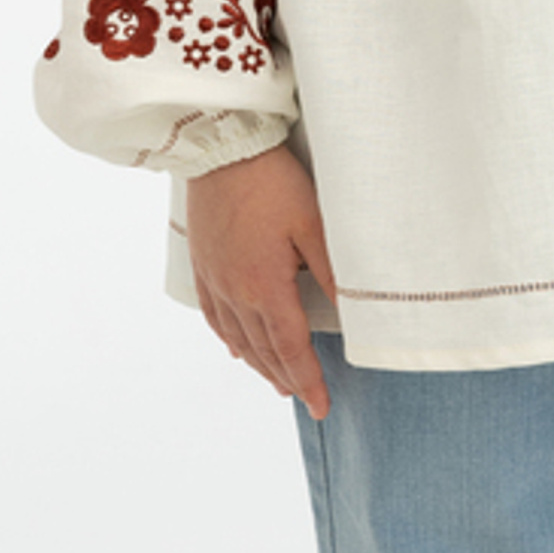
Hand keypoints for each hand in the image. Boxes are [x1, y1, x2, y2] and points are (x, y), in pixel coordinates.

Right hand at [185, 145, 338, 417]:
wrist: (221, 146)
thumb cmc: (272, 180)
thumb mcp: (313, 223)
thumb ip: (332, 272)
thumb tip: (351, 313)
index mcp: (265, 286)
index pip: (292, 348)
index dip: (308, 380)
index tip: (322, 406)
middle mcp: (235, 291)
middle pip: (263, 349)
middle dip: (286, 377)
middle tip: (304, 397)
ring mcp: (214, 278)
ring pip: (238, 337)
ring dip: (259, 364)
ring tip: (277, 381)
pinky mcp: (202, 262)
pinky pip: (214, 315)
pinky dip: (229, 338)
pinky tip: (237, 347)